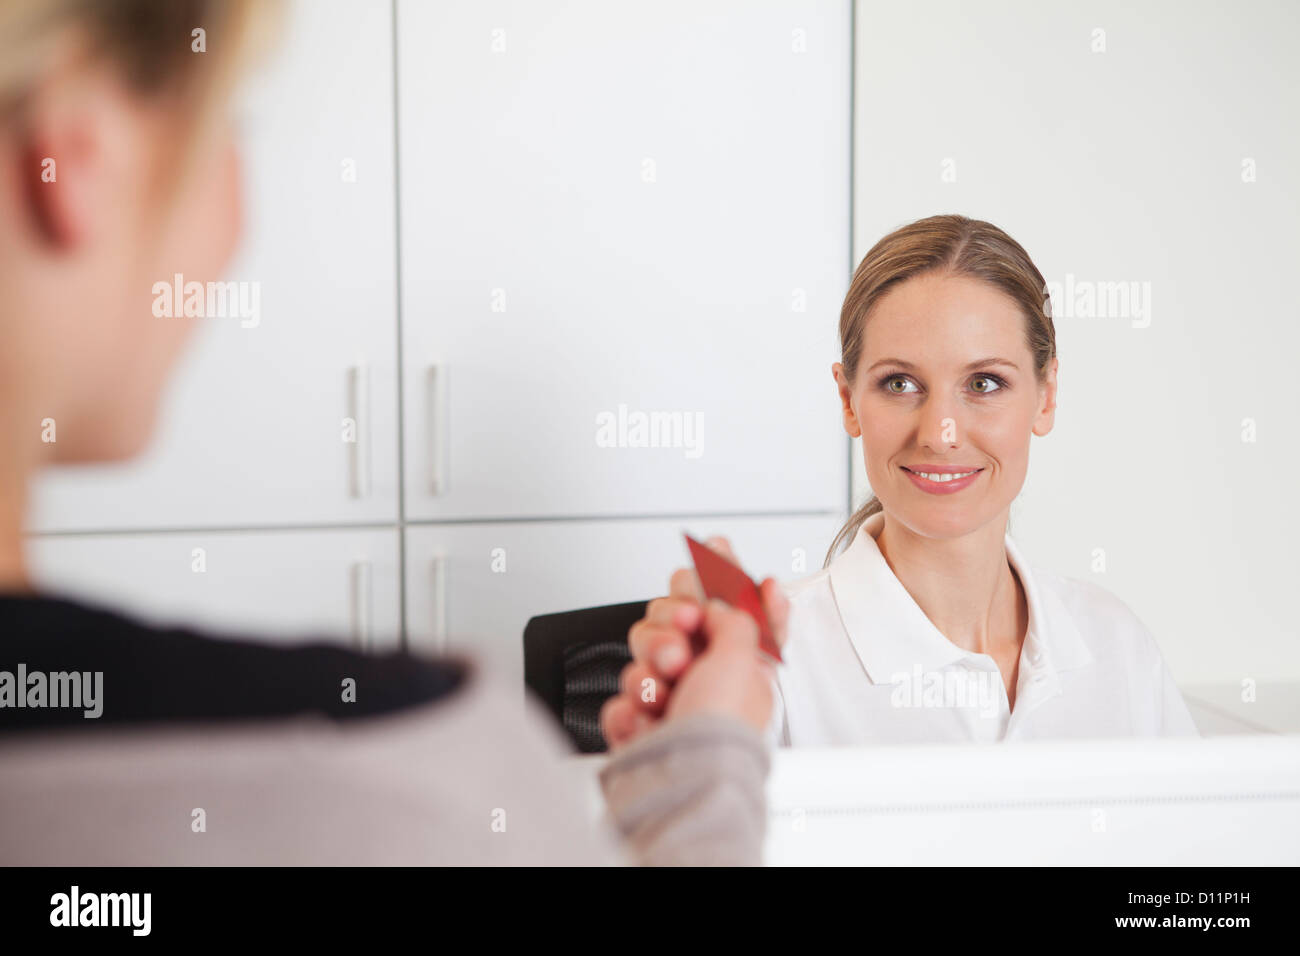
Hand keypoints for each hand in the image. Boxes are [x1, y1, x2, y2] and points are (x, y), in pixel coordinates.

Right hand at [600, 537, 789, 749]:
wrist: (685, 780)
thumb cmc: (722, 728)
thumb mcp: (743, 653)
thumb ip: (733, 612)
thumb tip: (722, 599)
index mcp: (741, 659)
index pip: (732, 604)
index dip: (723, 572)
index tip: (716, 545)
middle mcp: (708, 676)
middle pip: (671, 620)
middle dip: (670, 621)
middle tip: (684, 627)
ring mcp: (671, 699)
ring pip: (641, 655)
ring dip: (650, 667)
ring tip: (665, 684)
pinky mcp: (640, 724)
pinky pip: (622, 696)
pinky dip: (631, 706)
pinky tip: (649, 716)